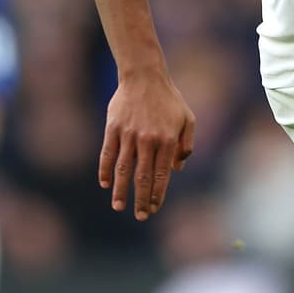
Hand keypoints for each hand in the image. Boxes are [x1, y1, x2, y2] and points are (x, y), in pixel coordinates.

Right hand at [98, 71, 196, 218]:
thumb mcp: (187, 119)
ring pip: (123, 170)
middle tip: (140, 216)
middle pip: (142, 177)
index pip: (161, 175)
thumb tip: (177, 169)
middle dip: (141, 200)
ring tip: (119, 207)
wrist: (144, 75)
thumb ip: (186, 144)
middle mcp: (148, 140)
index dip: (157, 194)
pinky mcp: (113, 129)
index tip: (154, 208)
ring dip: (121, 191)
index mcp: (167, 140)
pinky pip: (108, 154)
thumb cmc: (169, 98)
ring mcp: (129, 135)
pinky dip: (105, 170)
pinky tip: (105, 183)